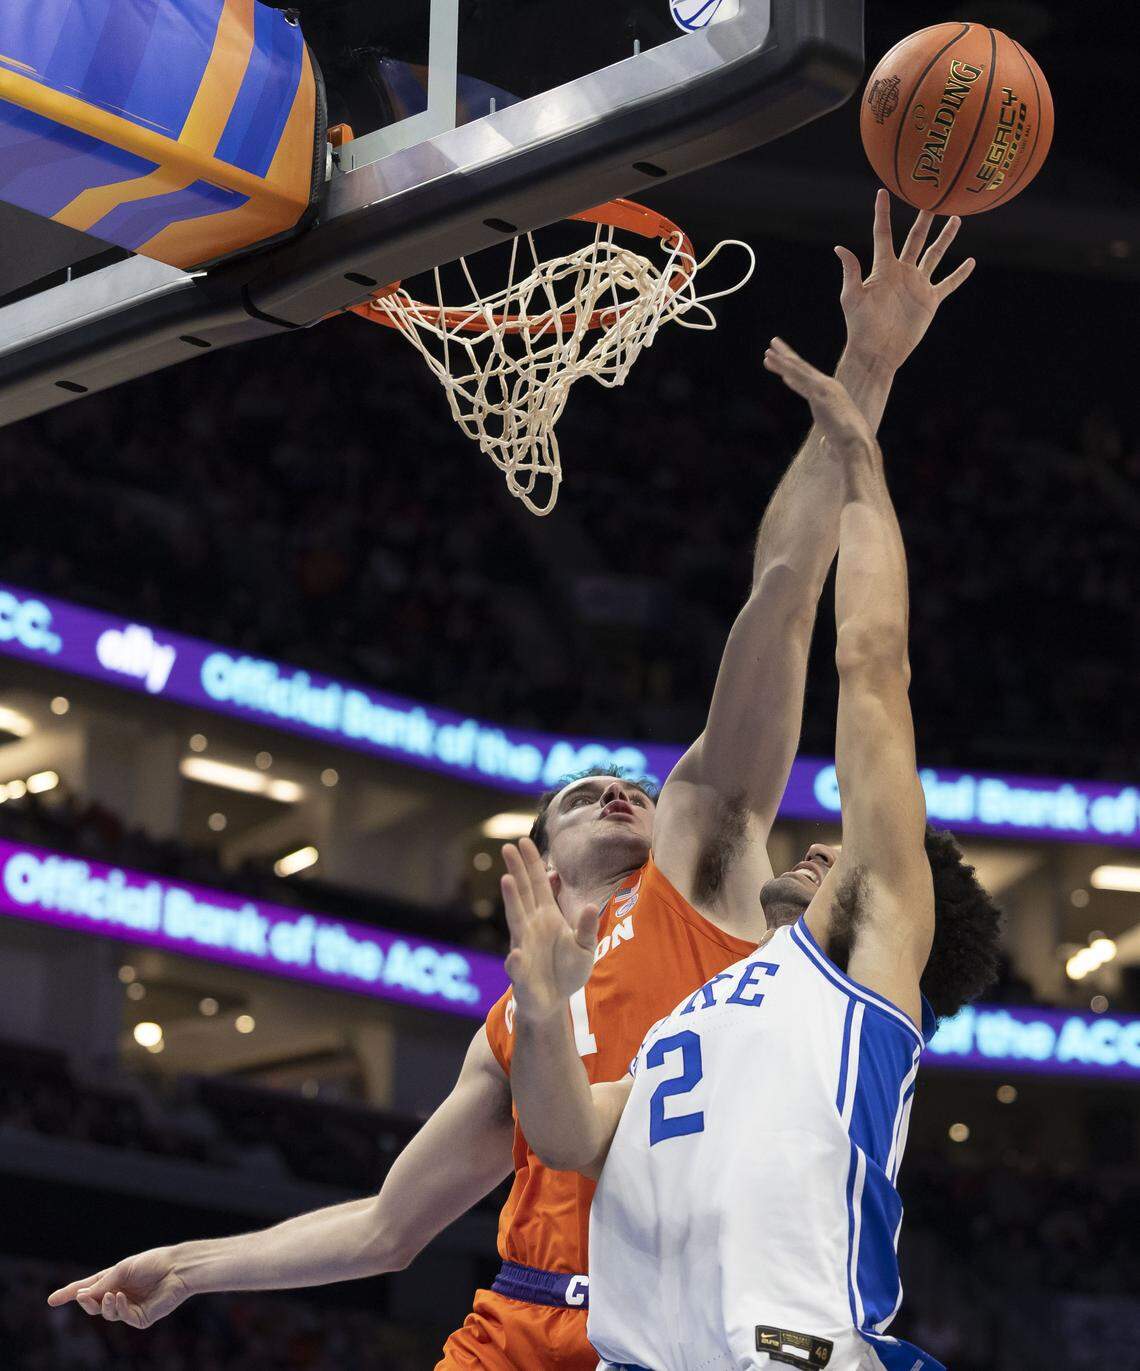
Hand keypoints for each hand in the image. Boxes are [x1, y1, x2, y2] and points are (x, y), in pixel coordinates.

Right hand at [47, 1247, 190, 1328]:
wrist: (177, 1268)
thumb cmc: (152, 1263)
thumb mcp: (122, 1269)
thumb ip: (102, 1283)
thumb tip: (80, 1296)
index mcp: (115, 1279)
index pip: (88, 1288)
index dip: (69, 1294)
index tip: (50, 1300)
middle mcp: (120, 1294)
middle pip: (94, 1305)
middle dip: (86, 1302)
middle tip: (81, 1297)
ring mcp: (130, 1307)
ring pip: (106, 1313)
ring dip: (104, 1305)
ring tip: (109, 1294)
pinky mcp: (141, 1318)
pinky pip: (123, 1317)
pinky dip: (118, 1308)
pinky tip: (120, 1297)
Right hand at [501, 838, 598, 1021]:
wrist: (553, 1002)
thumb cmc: (567, 971)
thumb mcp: (585, 948)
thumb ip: (586, 927)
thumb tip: (590, 905)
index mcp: (548, 917)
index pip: (539, 885)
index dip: (532, 864)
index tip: (523, 841)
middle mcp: (531, 926)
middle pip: (523, 893)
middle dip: (517, 870)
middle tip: (508, 846)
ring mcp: (523, 946)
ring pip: (516, 919)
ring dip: (511, 900)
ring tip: (507, 880)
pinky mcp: (521, 973)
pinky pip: (517, 966)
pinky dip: (516, 961)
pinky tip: (516, 955)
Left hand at [764, 338, 877, 457]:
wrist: (857, 444)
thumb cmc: (849, 448)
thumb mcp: (835, 442)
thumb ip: (828, 440)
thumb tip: (824, 444)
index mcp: (833, 399)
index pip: (809, 385)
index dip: (794, 378)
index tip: (784, 374)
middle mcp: (829, 388)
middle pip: (803, 370)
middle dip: (788, 359)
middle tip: (773, 349)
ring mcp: (824, 387)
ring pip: (797, 368)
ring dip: (781, 358)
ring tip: (767, 351)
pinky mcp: (817, 390)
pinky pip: (796, 373)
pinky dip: (782, 364)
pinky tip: (770, 358)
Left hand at [836, 189, 974, 373]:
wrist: (877, 351)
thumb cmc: (860, 326)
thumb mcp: (852, 298)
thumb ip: (850, 272)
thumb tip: (839, 248)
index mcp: (883, 268)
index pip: (883, 235)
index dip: (882, 214)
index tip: (882, 192)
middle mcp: (902, 272)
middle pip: (915, 238)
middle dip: (924, 219)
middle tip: (932, 197)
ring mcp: (917, 285)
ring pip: (934, 254)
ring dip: (945, 237)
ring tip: (955, 218)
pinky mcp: (930, 301)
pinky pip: (948, 283)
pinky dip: (960, 273)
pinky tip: (971, 262)